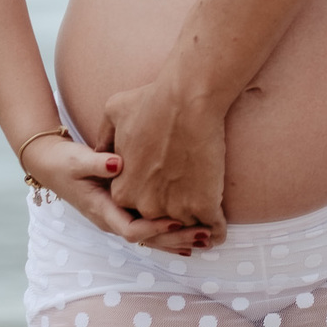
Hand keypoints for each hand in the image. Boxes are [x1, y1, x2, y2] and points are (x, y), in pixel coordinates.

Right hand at [20, 133, 195, 254]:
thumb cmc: (65, 163)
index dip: (154, 227)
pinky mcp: (126, 210)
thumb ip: (97, 161)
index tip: (177, 219)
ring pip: (152, 236)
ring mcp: (120, 217)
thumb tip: (117, 163)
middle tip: (204, 235)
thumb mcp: (77, 160)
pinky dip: (172, 232)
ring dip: (178, 239)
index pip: (130, 229)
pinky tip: (192, 235)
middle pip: (147, 239)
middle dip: (175, 238)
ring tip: (207, 238)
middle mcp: (112, 219)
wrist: (53, 167)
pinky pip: (151, 227)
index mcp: (101, 210)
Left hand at [98, 77, 228, 244]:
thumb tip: (107, 153)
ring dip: (197, 225)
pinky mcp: (203, 206)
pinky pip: (214, 228)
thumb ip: (105, 139)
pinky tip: (220, 227)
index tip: (164, 193)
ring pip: (188, 226)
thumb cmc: (153, 100)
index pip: (135, 208)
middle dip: (173, 217)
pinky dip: (218, 228)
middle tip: (188, 205)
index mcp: (122, 190)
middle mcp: (145, 205)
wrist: (189, 97)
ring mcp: (174, 209)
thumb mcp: (113, 114)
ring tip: (207, 218)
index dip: (152, 199)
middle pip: (161, 221)